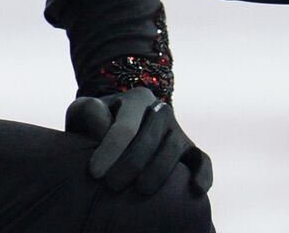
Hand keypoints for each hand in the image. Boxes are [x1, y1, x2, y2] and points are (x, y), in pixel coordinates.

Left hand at [64, 87, 212, 195]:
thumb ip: (87, 112)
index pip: (125, 126)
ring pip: (174, 149)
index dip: (110, 150)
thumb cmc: (98, 122)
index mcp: (137, 99)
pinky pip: (201, 160)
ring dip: (159, 171)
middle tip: (112, 185)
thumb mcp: (85, 111)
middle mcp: (161, 111)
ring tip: (141, 190)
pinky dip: (202, 174)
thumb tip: (103, 129)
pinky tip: (195, 189)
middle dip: (131, 163)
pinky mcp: (190, 149)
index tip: (94, 173)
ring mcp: (178, 130)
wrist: (120, 123)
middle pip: (151, 138)